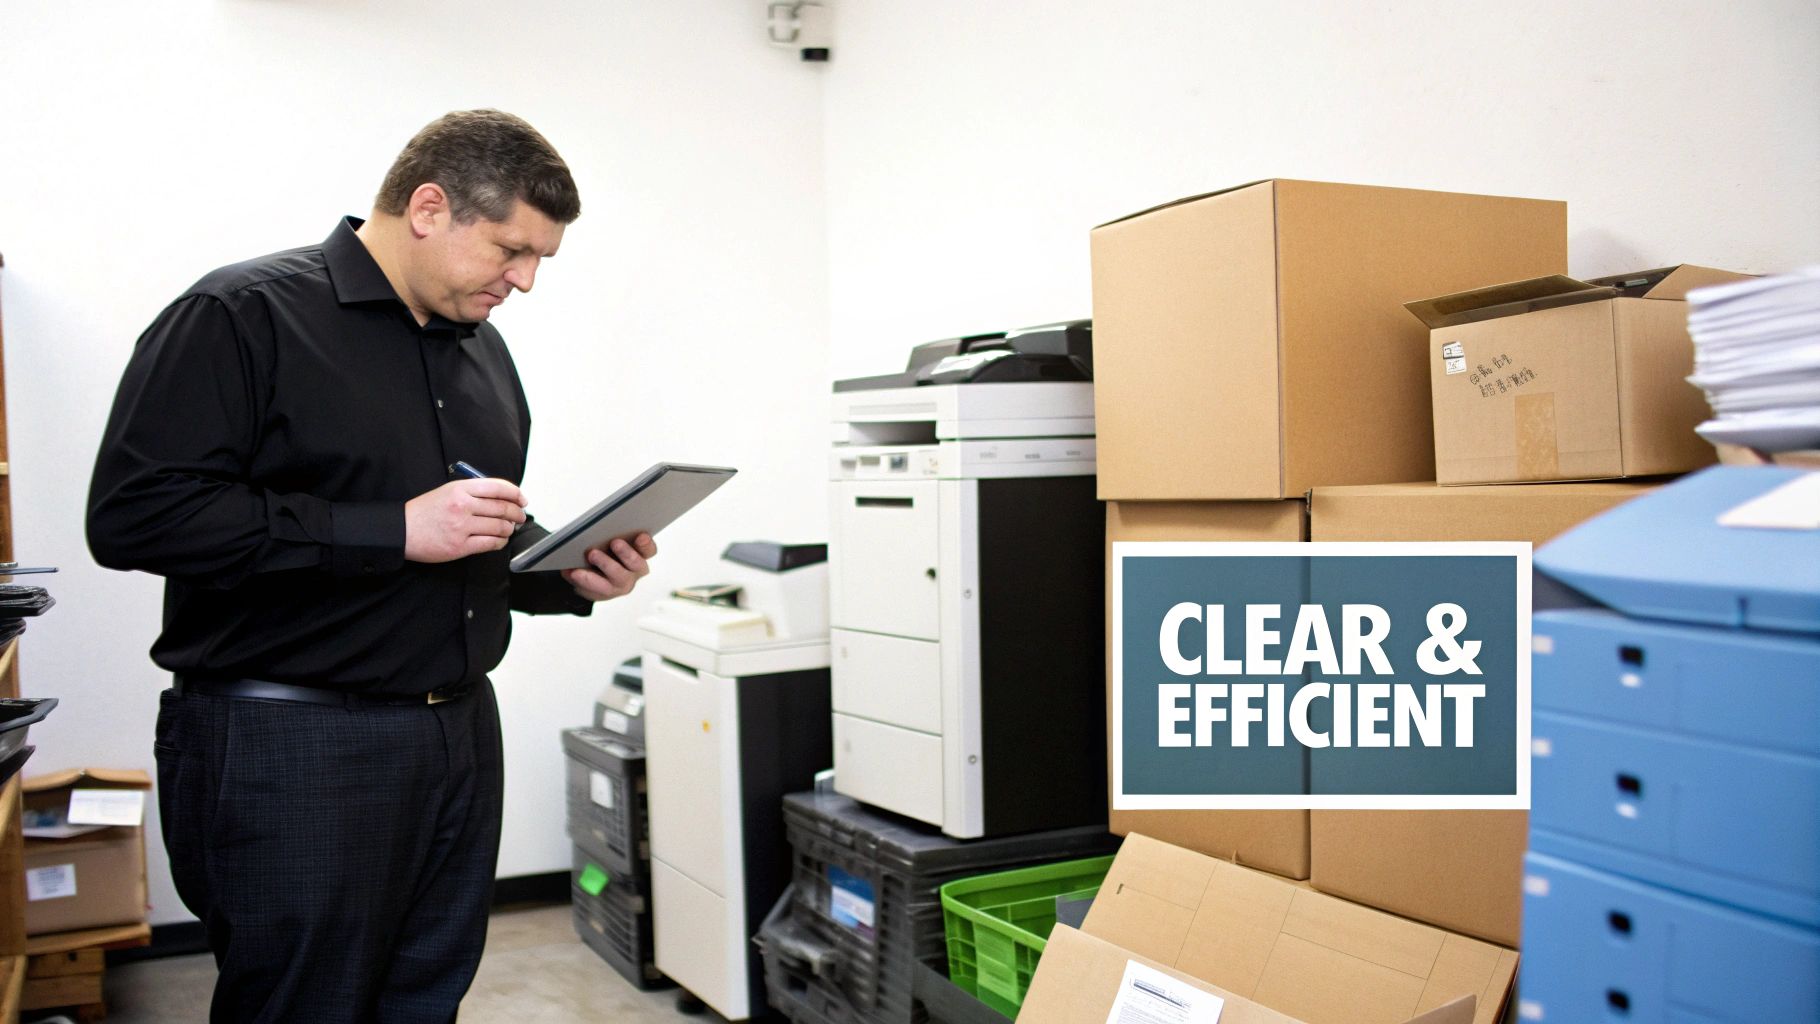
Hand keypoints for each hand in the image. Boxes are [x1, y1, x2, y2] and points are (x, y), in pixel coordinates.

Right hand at [404, 478, 527, 562]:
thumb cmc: (425, 511)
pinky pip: (491, 543)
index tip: (522, 500)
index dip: (515, 494)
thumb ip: (472, 492)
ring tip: (508, 529)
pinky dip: (500, 542)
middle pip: (503, 508)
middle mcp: (463, 506)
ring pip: (500, 527)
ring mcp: (462, 527)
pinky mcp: (460, 546)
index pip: (498, 487)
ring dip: (509, 529)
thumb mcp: (447, 491)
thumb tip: (501, 498)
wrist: (402, 531)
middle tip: (520, 517)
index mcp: (460, 488)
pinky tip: (499, 540)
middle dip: (517, 513)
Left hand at [563, 533, 656, 601]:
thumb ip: (612, 533)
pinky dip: (584, 579)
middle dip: (626, 553)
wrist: (593, 574)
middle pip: (636, 564)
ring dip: (605, 564)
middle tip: (615, 542)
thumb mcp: (610, 539)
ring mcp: (621, 584)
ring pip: (618, 578)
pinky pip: (596, 589)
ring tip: (592, 554)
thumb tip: (602, 525)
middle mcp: (634, 571)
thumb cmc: (605, 551)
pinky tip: (573, 570)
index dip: (646, 544)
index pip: (649, 550)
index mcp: (640, 555)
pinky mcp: (606, 593)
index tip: (640, 536)